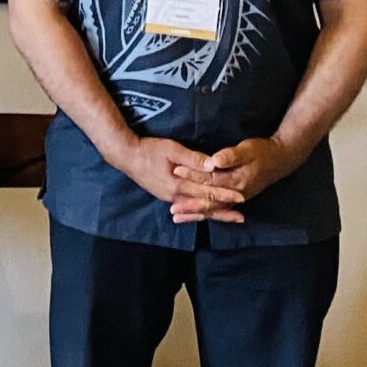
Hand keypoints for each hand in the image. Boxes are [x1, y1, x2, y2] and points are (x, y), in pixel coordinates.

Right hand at [111, 135, 246, 224]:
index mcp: (177, 185)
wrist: (126, 156)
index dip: (224, 195)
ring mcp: (169, 198)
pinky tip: (205, 214)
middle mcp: (174, 196)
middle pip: (203, 207)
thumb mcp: (171, 149)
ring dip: (213, 214)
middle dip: (223, 212)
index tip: (241, 198)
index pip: (206, 192)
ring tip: (228, 218)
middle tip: (241, 218)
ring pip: (195, 209)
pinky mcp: (165, 195)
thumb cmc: (149, 149)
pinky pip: (187, 207)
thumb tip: (213, 166)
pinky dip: (199, 212)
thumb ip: (192, 158)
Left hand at [171, 136, 298, 218]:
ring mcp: (236, 199)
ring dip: (195, 214)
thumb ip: (231, 156)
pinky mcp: (235, 199)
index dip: (193, 175)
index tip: (176, 171)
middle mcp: (237, 194)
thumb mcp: (248, 149)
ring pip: (213, 209)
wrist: (280, 160)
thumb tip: (215, 161)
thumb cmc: (263, 151)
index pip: (211, 180)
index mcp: (238, 181)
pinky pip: (218, 209)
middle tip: (172, 210)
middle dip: (190, 205)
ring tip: (177, 217)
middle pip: (210, 201)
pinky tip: (194, 216)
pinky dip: (205, 213)